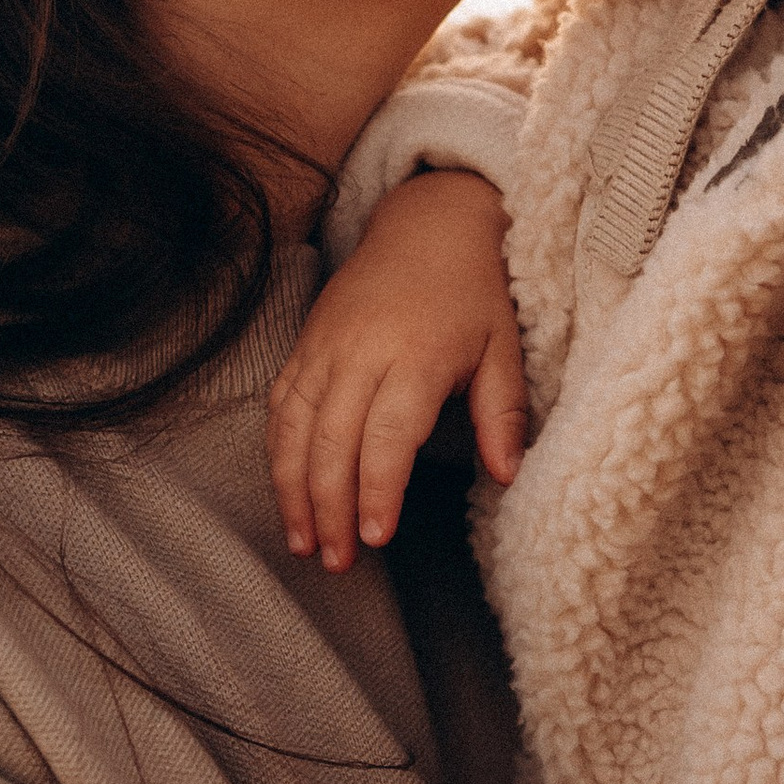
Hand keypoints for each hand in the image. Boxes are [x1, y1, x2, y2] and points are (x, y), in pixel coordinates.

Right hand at [268, 173, 526, 570]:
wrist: (430, 220)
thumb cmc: (474, 289)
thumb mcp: (504, 346)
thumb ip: (502, 413)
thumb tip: (507, 475)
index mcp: (415, 356)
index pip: (386, 438)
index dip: (375, 492)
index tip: (374, 538)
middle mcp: (360, 352)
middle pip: (331, 443)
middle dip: (330, 510)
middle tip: (337, 563)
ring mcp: (325, 347)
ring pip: (294, 429)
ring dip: (293, 491)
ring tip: (303, 543)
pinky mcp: (305, 344)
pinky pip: (280, 404)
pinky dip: (277, 452)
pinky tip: (286, 493)